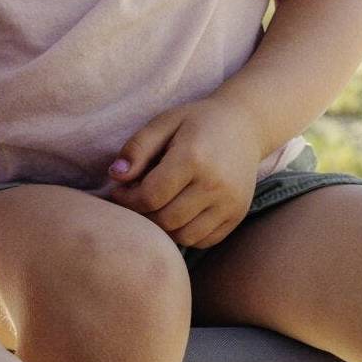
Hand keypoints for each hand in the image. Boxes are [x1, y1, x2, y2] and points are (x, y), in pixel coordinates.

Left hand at [103, 95, 262, 248]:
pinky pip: (203, 240)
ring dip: (162, 227)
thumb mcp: (163, 123)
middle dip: (142, 214)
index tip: (119, 190)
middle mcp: (215, 185)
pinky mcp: (237, 215)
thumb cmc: (196, 122)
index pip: (150, 196)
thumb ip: (137, 148)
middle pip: (165, 220)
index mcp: (193, 158)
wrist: (244, 125)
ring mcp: (230, 203)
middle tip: (135, 199)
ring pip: (183, 236)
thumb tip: (116, 176)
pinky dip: (184, 233)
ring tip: (156, 206)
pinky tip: (177, 213)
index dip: (127, 199)